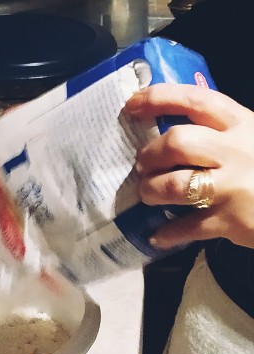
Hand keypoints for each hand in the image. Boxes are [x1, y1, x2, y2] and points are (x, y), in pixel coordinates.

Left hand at [124, 83, 253, 249]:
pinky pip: (186, 227)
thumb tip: (170, 134)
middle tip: (143, 165)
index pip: (195, 99)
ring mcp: (233, 187)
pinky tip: (157, 236)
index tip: (131, 105)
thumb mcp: (253, 136)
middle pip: (178, 142)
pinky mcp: (231, 220)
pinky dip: (167, 233)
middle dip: (150, 154)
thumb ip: (220, 130)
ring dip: (152, 191)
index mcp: (241, 123)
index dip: (158, 98)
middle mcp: (236, 151)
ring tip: (149, 195)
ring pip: (174, 185)